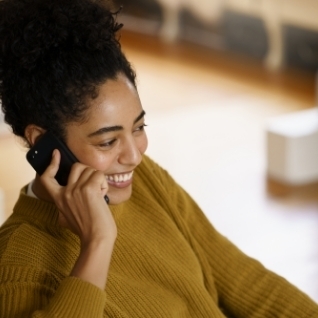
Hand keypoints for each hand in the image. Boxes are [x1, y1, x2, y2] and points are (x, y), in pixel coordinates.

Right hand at [39, 149, 116, 288]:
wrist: (97, 239)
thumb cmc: (88, 230)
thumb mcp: (68, 217)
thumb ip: (67, 204)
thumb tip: (70, 193)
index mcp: (59, 199)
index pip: (47, 178)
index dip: (51, 164)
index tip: (56, 154)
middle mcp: (65, 192)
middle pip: (77, 167)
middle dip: (89, 172)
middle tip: (94, 187)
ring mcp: (76, 190)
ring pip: (90, 170)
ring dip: (98, 180)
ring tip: (99, 195)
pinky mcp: (89, 189)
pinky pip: (99, 175)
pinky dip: (104, 183)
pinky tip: (103, 195)